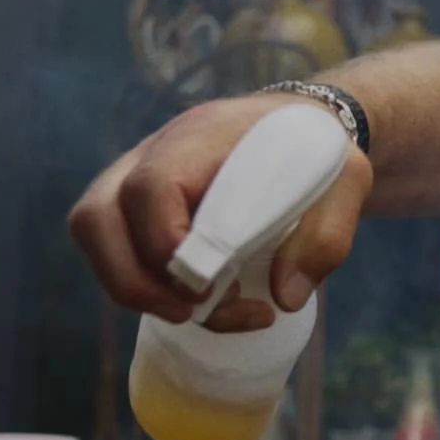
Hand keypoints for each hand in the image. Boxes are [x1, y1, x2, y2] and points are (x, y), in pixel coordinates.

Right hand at [67, 92, 373, 331]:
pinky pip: (110, 246)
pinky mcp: (135, 205)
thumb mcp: (348, 183)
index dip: (167, 244)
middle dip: (136, 282)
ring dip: (131, 288)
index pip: (152, 186)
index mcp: (204, 137)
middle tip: (193, 311)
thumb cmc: (318, 153)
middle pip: (96, 216)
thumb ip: (326, 237)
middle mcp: (154, 151)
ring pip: (92, 232)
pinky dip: (138, 282)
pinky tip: (193, 299)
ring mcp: (135, 175)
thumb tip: (284, 296)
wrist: (299, 128)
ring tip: (194, 312)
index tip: (213, 283)